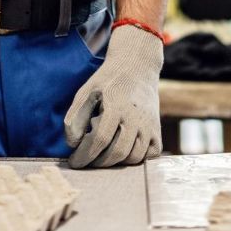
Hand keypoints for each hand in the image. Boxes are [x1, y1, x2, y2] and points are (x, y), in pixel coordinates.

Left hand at [63, 26, 163, 167]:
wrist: (137, 66)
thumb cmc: (108, 80)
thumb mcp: (86, 91)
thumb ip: (76, 117)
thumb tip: (72, 144)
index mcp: (115, 105)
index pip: (100, 139)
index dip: (85, 155)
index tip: (74, 162)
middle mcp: (135, 117)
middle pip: (117, 152)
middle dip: (98, 163)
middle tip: (87, 161)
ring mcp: (149, 124)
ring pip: (134, 157)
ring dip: (116, 163)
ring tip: (103, 155)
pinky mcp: (157, 129)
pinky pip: (150, 154)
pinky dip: (137, 159)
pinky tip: (124, 151)